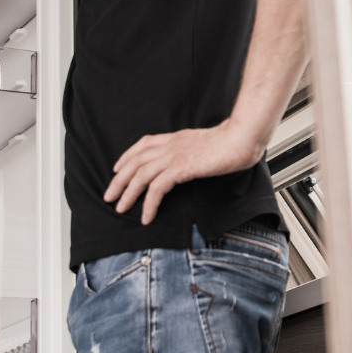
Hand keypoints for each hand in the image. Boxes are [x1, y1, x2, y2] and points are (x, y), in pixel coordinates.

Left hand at [104, 122, 265, 224]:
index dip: (127, 157)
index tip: (118, 168)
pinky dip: (149, 203)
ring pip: (141, 175)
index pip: (143, 145)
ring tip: (121, 208)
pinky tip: (146, 215)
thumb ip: (195, 150)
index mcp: (176, 138)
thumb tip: (193, 160)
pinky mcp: (181, 167)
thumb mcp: (207, 144)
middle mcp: (171, 145)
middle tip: (110, 195)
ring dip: (128, 193)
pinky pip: (157, 188)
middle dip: (119, 180)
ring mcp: (174, 155)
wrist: (241, 139)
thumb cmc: (232, 142)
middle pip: (135, 161)